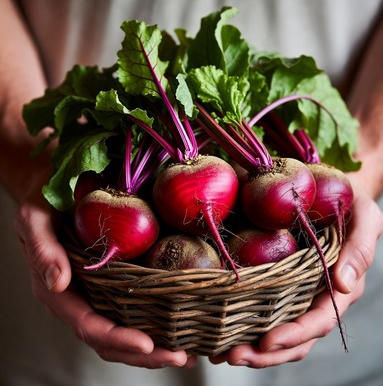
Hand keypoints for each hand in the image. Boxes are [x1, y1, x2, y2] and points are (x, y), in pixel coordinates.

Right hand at [14, 174, 195, 368]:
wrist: (51, 187)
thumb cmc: (43, 199)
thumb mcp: (35, 218)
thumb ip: (42, 249)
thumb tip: (57, 283)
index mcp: (58, 290)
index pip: (88, 323)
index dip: (117, 338)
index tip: (147, 343)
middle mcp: (78, 297)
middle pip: (109, 338)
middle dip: (144, 353)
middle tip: (179, 357)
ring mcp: (97, 292)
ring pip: (123, 330)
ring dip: (153, 347)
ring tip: (186, 352)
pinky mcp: (112, 281)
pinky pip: (132, 308)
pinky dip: (154, 322)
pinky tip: (178, 325)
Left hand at [209, 177, 382, 367]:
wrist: (328, 189)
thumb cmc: (349, 201)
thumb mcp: (365, 217)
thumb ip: (360, 249)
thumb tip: (345, 284)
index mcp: (338, 286)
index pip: (319, 319)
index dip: (295, 334)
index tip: (267, 342)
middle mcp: (314, 294)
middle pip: (294, 336)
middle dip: (264, 351)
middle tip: (232, 355)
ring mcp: (294, 289)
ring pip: (275, 328)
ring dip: (249, 346)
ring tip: (219, 353)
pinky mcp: (275, 278)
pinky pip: (261, 306)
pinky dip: (242, 322)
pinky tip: (220, 329)